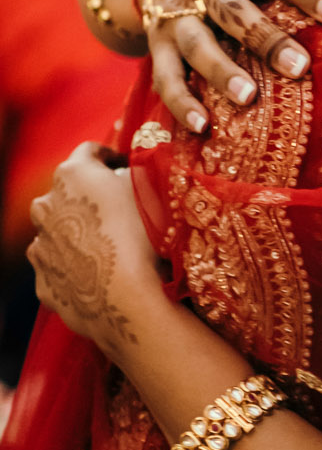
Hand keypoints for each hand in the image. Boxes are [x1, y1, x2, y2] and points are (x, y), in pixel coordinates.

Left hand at [28, 144, 169, 360]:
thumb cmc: (143, 236)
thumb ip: (140, 172)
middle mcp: (45, 206)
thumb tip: (136, 170)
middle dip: (91, 198)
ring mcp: (41, 246)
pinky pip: (61, 268)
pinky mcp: (44, 282)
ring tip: (112, 249)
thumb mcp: (153, 190)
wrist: (127, 299)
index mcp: (71, 175)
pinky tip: (102, 276)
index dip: (111, 157)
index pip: (90, 151)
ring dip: (81, 234)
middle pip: (68, 193)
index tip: (125, 166)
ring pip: (60, 232)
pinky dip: (77, 268)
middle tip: (121, 212)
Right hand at [142, 0, 321, 132]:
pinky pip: (165, 75)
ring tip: (248, 98)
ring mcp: (177, 16)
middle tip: (300, 67)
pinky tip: (202, 126)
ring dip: (220, 71)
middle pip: (232, 11)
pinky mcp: (158, 43)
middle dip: (265, 39)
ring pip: (197, 44)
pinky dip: (180, 102)